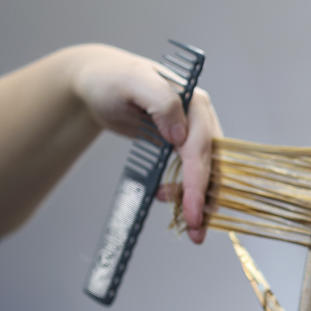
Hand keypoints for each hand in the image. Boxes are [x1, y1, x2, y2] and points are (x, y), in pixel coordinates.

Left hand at [68, 43, 221, 242]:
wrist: (96, 82)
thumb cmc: (111, 79)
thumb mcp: (133, 82)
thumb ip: (162, 102)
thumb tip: (180, 136)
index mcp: (195, 104)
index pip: (201, 149)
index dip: (198, 182)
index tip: (193, 211)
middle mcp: (200, 120)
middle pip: (213, 166)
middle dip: (206, 200)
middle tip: (196, 230)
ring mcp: (193, 134)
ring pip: (207, 174)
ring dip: (200, 201)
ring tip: (186, 223)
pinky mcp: (182, 147)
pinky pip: (193, 174)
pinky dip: (188, 193)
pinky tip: (170, 199)